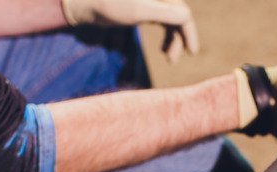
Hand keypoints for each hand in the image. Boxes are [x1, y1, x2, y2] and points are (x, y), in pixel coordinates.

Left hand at [61, 0, 198, 62]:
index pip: (183, 12)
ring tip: (168, 58)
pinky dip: (166, 35)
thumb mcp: (139, 10)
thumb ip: (166, 12)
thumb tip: (187, 18)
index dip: (189, 32)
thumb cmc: (109, 5)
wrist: (84, 3)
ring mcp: (153, 1)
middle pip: (179, 17)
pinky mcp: (145, 7)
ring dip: (173, 40)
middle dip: (179, 40)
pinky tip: (163, 49)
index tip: (192, 53)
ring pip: (172, 21)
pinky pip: (164, 21)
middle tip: (171, 61)